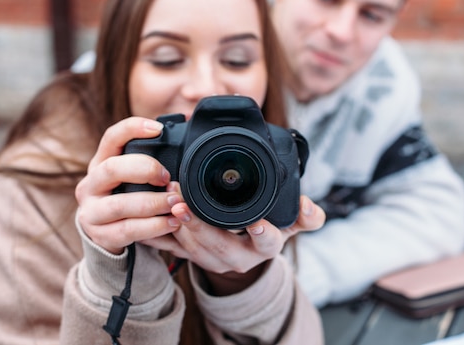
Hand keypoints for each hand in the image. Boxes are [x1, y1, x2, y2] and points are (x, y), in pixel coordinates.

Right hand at [75, 117, 181, 253]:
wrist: (107, 233)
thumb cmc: (126, 196)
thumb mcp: (131, 175)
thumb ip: (150, 157)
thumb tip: (182, 123)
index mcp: (100, 163)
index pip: (111, 137)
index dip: (133, 128)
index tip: (159, 129)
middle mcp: (90, 184)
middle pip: (112, 169)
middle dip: (145, 170)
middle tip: (168, 177)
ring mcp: (91, 211)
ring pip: (119, 205)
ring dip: (153, 203)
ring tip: (176, 203)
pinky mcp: (100, 235)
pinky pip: (127, 230)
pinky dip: (153, 227)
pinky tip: (172, 222)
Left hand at [143, 192, 324, 293]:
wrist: (244, 254)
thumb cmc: (265, 231)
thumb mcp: (288, 224)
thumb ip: (305, 216)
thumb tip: (311, 207)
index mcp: (265, 248)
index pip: (268, 242)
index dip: (263, 233)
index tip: (256, 223)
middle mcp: (240, 258)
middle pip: (221, 245)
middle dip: (202, 225)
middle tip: (186, 203)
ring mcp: (215, 260)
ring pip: (194, 249)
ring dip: (180, 226)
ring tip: (170, 202)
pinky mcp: (193, 258)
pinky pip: (174, 250)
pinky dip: (161, 236)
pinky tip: (152, 220)